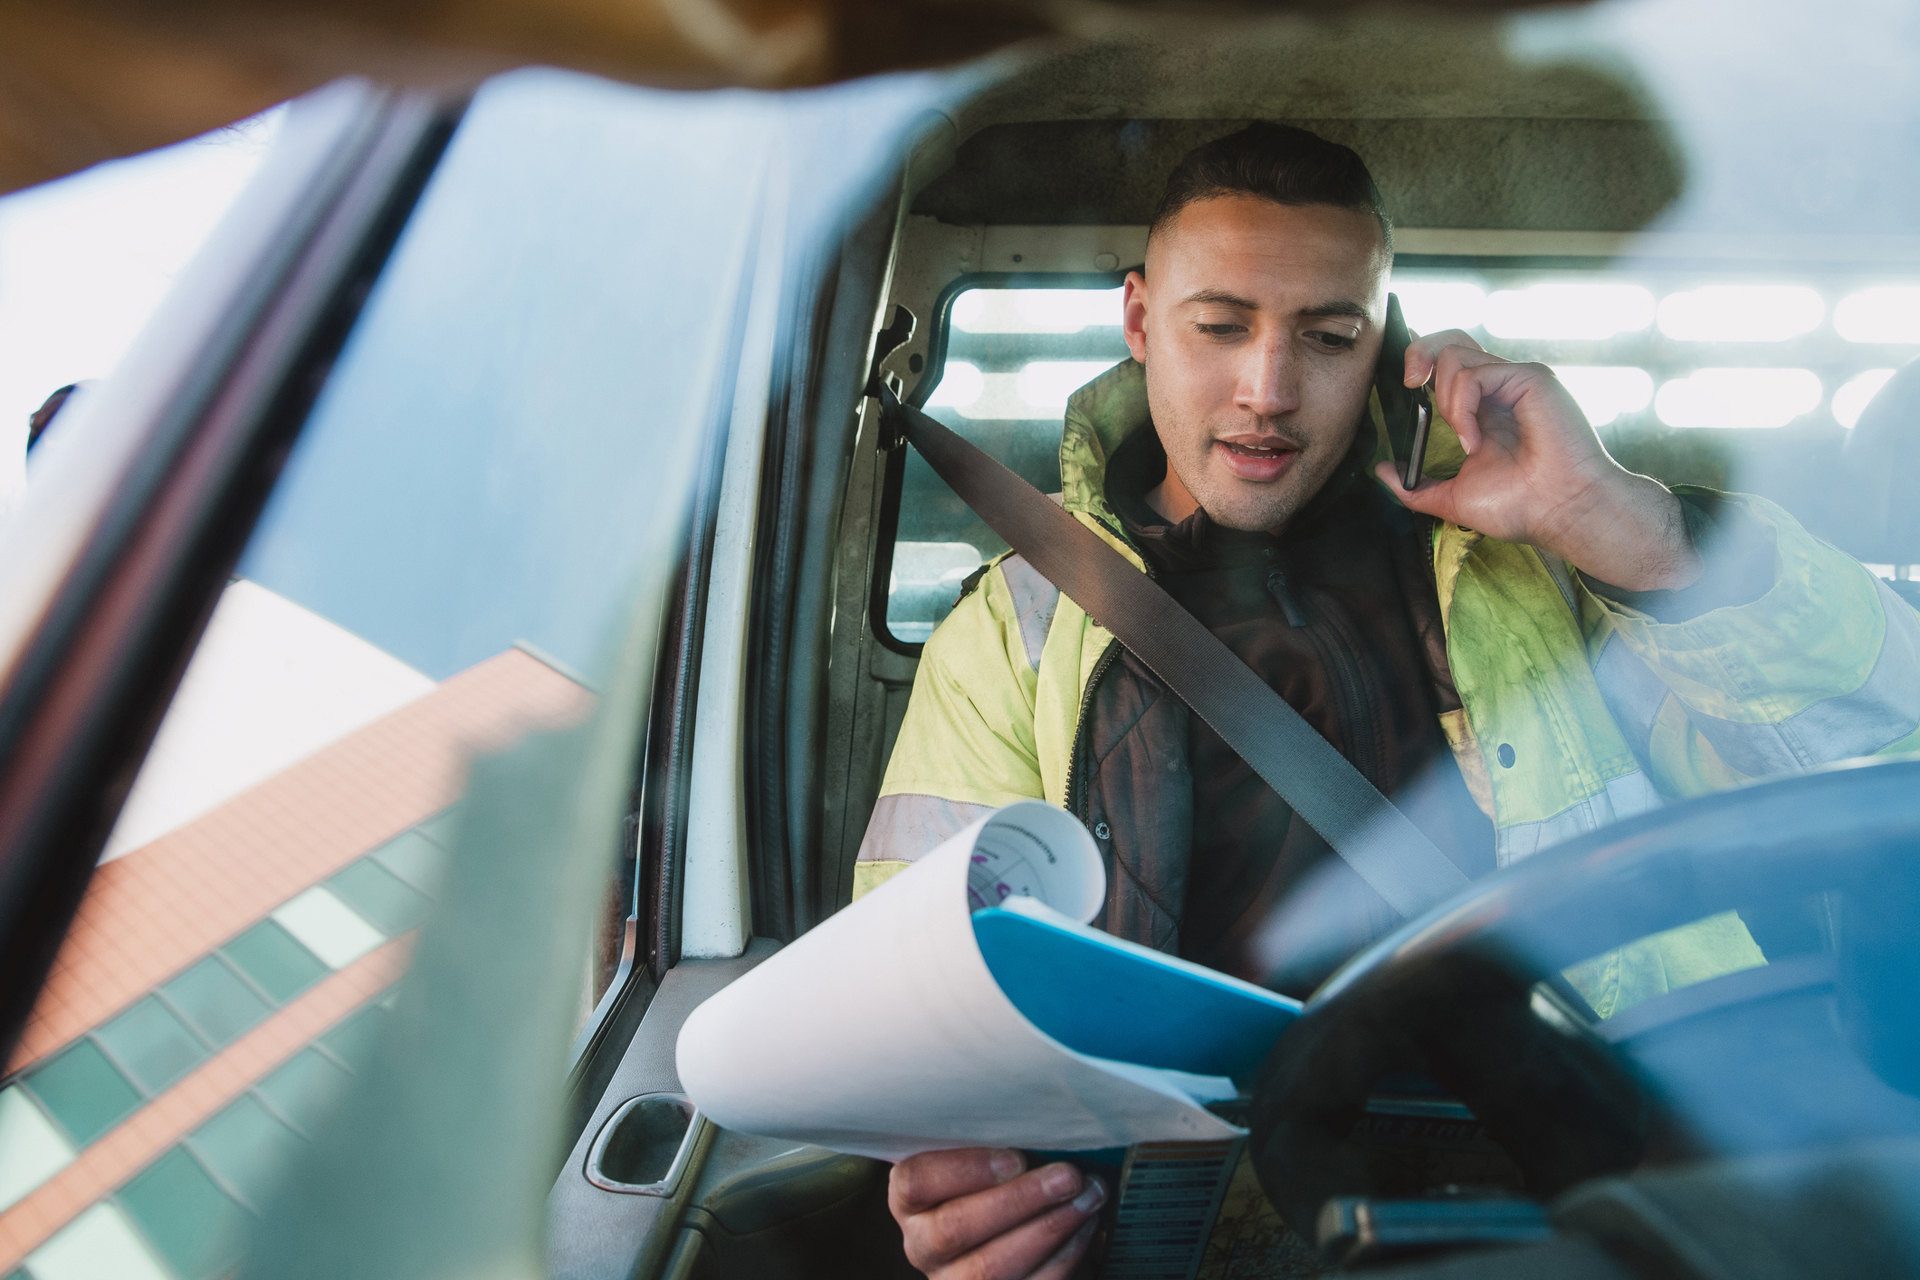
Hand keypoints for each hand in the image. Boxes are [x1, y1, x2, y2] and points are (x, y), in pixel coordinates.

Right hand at [890, 1147, 1106, 1278]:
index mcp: (909, 1200)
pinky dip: (1064, 1256)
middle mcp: (922, 1244)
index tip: (1015, 1157)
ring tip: (1087, 1197)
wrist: (1013, 1229)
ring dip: (1048, 1228)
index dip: (964, 1169)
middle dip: (1019, 1199)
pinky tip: (1085, 1225)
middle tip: (1068, 1176)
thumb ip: (995, 1144)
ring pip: (989, 1267)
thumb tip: (1040, 1126)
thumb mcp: (984, 1157)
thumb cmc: (996, 1179)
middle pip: (955, 1227)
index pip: (916, 1182)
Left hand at [1375, 331, 1701, 592]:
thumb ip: (1415, 486)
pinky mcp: (1530, 378)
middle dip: (1419, 352)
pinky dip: (1462, 408)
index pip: (1449, 363)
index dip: (1422, 359)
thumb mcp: (1452, 498)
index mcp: (1485, 408)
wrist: (1560, 514)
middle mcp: (1501, 387)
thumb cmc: (1520, 508)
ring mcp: (1516, 380)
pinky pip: (1474, 375)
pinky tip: (1475, 443)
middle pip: (1452, 338)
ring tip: (1465, 442)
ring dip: (1447, 402)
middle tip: (1409, 386)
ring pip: (1456, 354)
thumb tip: (1382, 471)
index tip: (1405, 383)